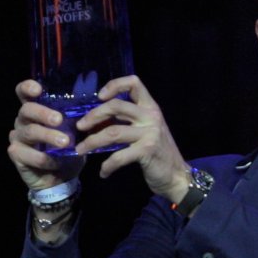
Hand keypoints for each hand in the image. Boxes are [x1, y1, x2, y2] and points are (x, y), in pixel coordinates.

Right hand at [7, 80, 87, 191]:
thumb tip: (92, 108)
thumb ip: (78, 120)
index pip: (24, 93)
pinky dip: (43, 158)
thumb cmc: (67, 150)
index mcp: (36, 111)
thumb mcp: (76, 134)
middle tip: (59, 120)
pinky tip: (55, 162)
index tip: (38, 90)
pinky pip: (26, 154)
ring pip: (29, 132)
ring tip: (64, 143)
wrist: (61, 179)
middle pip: (26, 110)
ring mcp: (17, 137)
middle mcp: (23, 121)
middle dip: (43, 113)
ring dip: (47, 136)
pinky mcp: (16, 154)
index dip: (27, 88)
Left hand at [69, 75, 191, 201]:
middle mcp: (151, 116)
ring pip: (112, 132)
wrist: (176, 174)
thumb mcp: (146, 129)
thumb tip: (95, 119)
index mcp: (150, 107)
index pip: (134, 83)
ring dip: (92, 141)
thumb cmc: (158, 151)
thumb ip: (127, 120)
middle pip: (116, 106)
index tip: (100, 96)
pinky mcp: (146, 151)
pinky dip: (107, 166)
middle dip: (93, 115)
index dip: (115, 85)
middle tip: (81, 126)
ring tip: (81, 149)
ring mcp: (149, 133)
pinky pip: (118, 156)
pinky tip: (103, 172)